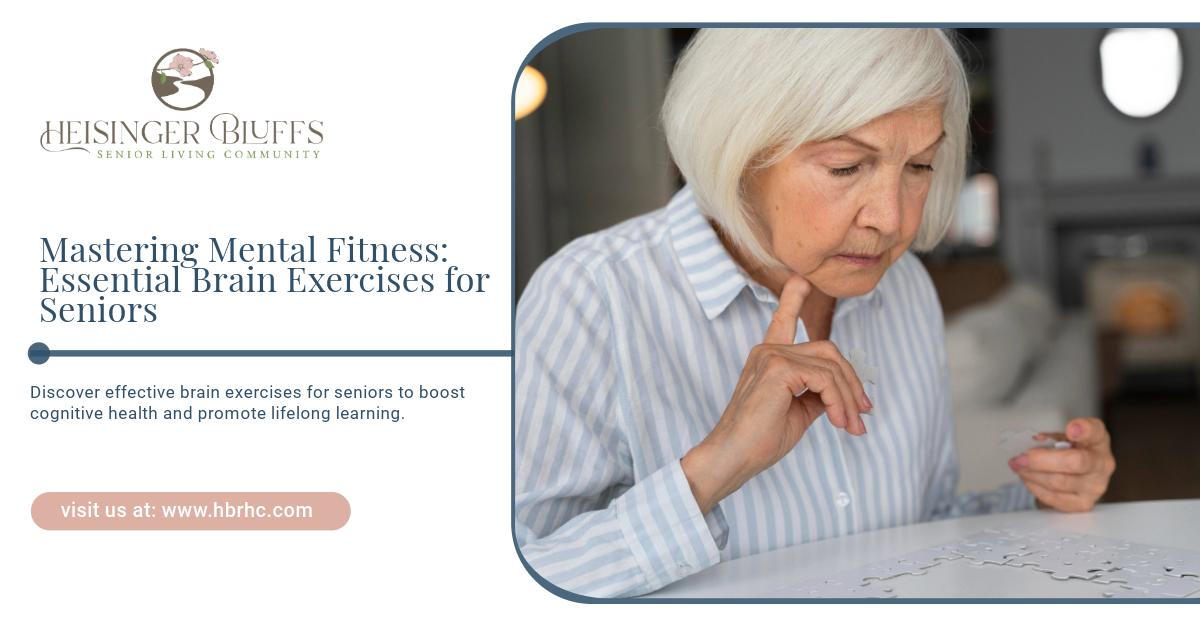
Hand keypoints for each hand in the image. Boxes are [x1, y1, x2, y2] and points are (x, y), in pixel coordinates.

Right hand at [681, 274, 870, 513]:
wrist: (733, 457)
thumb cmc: (759, 440)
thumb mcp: (797, 413)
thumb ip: (816, 395)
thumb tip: (840, 393)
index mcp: (768, 359)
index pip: (782, 321)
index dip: (793, 300)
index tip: (800, 282)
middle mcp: (768, 350)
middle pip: (828, 351)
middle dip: (851, 382)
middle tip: (861, 414)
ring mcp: (772, 356)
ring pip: (831, 367)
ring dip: (847, 399)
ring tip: (850, 426)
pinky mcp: (778, 369)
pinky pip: (825, 379)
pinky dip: (838, 401)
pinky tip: (836, 422)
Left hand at [1009, 418, 1115, 512]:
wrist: (1083, 475)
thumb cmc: (1073, 452)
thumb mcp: (1064, 438)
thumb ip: (1050, 438)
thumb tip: (1035, 442)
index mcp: (1097, 440)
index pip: (1095, 431)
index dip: (1083, 430)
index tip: (1071, 429)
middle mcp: (1102, 464)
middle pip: (1072, 463)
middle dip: (1039, 460)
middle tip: (1020, 458)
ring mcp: (1095, 486)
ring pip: (1058, 483)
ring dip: (1031, 475)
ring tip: (1019, 467)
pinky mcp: (1084, 504)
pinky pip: (1054, 498)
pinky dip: (1035, 487)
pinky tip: (1028, 478)